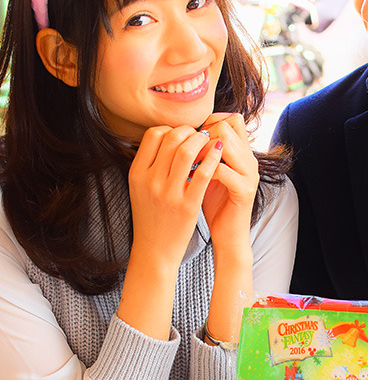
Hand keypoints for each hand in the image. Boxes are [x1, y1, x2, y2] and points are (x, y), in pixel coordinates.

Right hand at [128, 125, 222, 271]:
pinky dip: (213, 158)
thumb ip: (149, 164)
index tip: (183, 134)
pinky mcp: (188, 205)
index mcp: (137, 173)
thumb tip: (167, 136)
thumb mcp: (140, 188)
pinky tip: (218, 153)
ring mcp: (169, 193)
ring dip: (202, 140)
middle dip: (190, 131)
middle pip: (172, 138)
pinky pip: (203, 173)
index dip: (172, 128)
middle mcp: (151, 181)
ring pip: (187, 151)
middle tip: (201, 134)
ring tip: (210, 141)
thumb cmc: (150, 217)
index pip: (154, 135)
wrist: (154, 251)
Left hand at [196, 113, 258, 256]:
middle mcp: (249, 159)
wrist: (228, 235)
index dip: (209, 121)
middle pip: (228, 125)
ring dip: (202, 150)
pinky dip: (203, 172)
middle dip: (202, 134)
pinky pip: (223, 171)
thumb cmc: (214, 203)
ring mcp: (249, 174)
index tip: (191, 137)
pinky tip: (191, 179)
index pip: (232, 118)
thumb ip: (203, 153)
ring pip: (226, 143)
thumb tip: (182, 133)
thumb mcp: (207, 173)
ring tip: (187, 163)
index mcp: (242, 153)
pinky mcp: (244, 191)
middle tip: (186, 150)